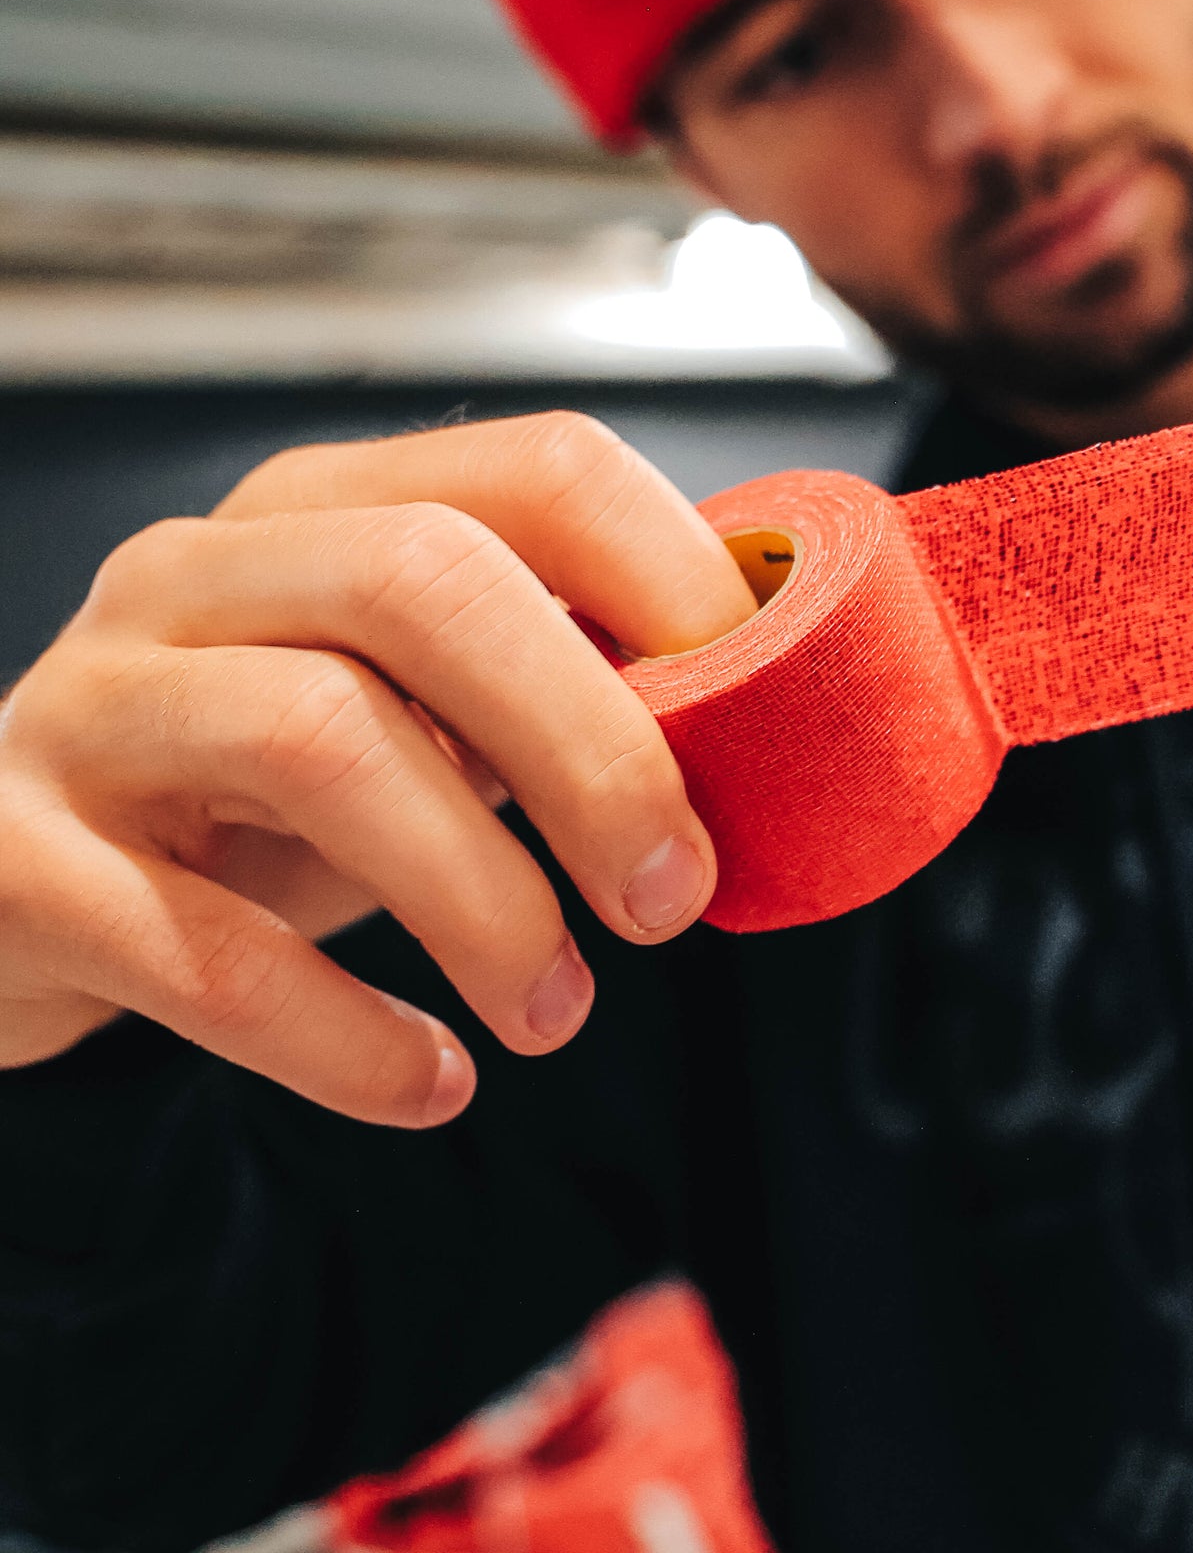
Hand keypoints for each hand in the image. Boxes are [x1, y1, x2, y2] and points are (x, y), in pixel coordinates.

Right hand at [0, 413, 756, 1126]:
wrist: (27, 886)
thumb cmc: (264, 801)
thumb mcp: (415, 717)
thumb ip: (553, 692)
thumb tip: (757, 719)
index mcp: (331, 514)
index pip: (540, 472)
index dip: (676, 581)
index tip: (754, 717)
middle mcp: (201, 575)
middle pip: (428, 585)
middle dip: (591, 747)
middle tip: (670, 895)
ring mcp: (93, 706)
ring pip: (317, 738)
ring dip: (480, 898)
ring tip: (556, 1009)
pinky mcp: (12, 860)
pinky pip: (195, 946)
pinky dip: (340, 1032)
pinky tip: (429, 1080)